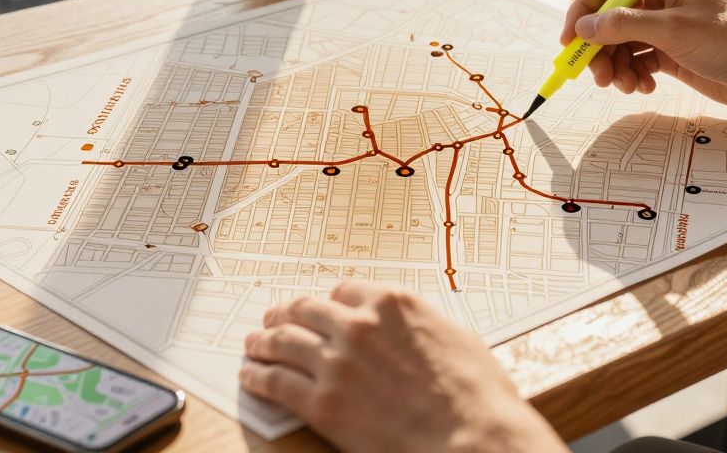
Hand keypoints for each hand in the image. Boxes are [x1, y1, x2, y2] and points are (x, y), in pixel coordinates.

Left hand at [241, 282, 563, 452]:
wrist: (473, 437)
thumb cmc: (477, 394)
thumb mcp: (454, 336)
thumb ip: (419, 324)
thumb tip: (410, 329)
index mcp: (392, 304)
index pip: (344, 289)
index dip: (329, 300)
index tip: (321, 307)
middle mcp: (358, 326)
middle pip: (306, 309)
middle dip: (286, 313)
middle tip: (273, 317)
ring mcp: (336, 364)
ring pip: (283, 342)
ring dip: (263, 341)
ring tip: (253, 343)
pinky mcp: (322, 404)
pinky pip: (275, 382)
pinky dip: (257, 376)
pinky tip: (250, 375)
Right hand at [562, 0, 726, 109]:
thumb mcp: (672, 30)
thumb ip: (623, 26)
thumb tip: (582, 28)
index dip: (583, 9)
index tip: (570, 40)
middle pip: (607, 17)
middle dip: (598, 48)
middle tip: (596, 76)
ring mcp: (664, 25)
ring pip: (619, 43)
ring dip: (614, 66)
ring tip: (624, 86)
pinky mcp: (670, 52)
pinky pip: (635, 60)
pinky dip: (632, 75)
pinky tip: (643, 87)